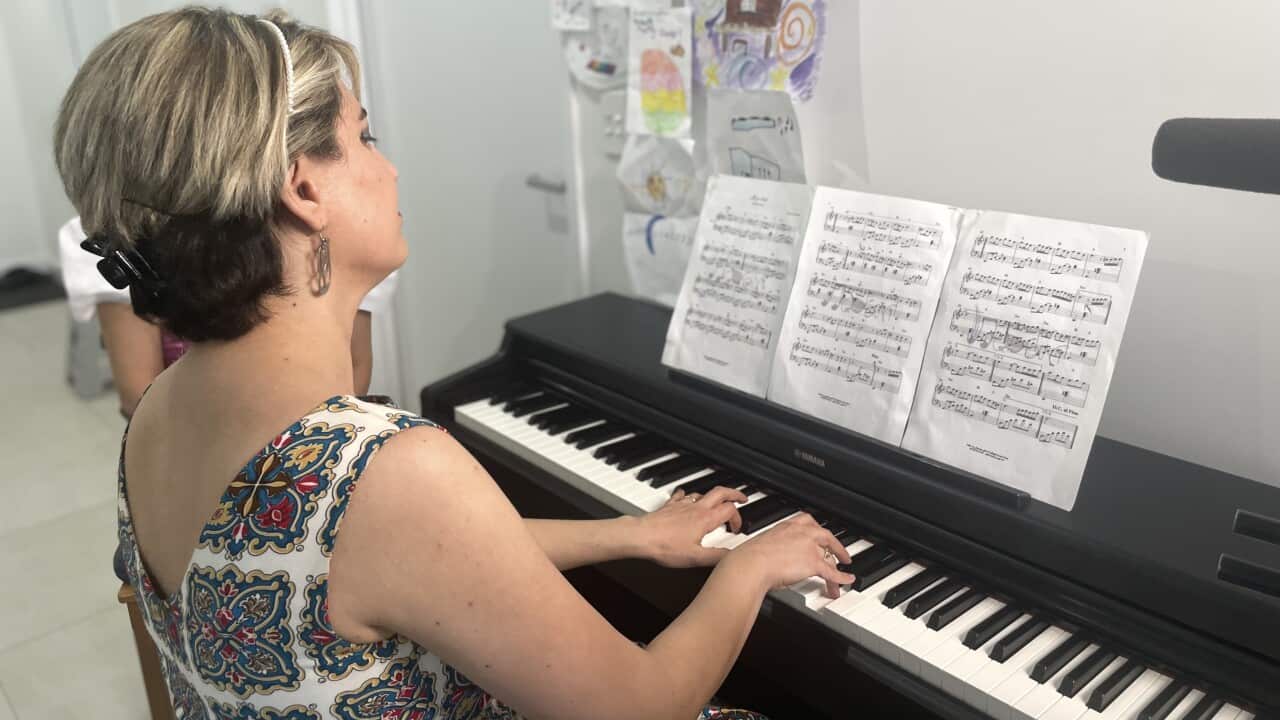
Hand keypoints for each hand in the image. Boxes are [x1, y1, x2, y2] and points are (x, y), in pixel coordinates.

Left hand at [634, 486, 747, 567]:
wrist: (641, 537)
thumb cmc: (665, 547)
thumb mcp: (695, 558)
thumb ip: (717, 557)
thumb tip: (732, 555)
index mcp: (705, 519)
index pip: (730, 510)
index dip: (738, 519)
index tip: (735, 530)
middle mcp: (696, 508)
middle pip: (720, 492)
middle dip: (734, 493)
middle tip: (741, 498)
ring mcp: (682, 505)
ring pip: (703, 493)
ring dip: (713, 496)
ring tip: (717, 502)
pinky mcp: (670, 506)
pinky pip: (682, 495)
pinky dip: (688, 495)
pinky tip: (686, 498)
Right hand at [724, 513, 853, 598]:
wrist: (752, 565)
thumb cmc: (748, 559)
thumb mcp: (758, 546)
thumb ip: (767, 549)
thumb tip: (750, 558)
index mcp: (787, 526)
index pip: (808, 522)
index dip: (817, 530)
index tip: (819, 534)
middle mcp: (801, 533)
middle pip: (826, 537)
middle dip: (835, 546)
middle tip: (839, 553)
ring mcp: (810, 547)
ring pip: (829, 557)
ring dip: (836, 567)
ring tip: (841, 575)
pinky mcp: (814, 563)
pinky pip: (833, 572)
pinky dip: (842, 578)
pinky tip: (847, 580)